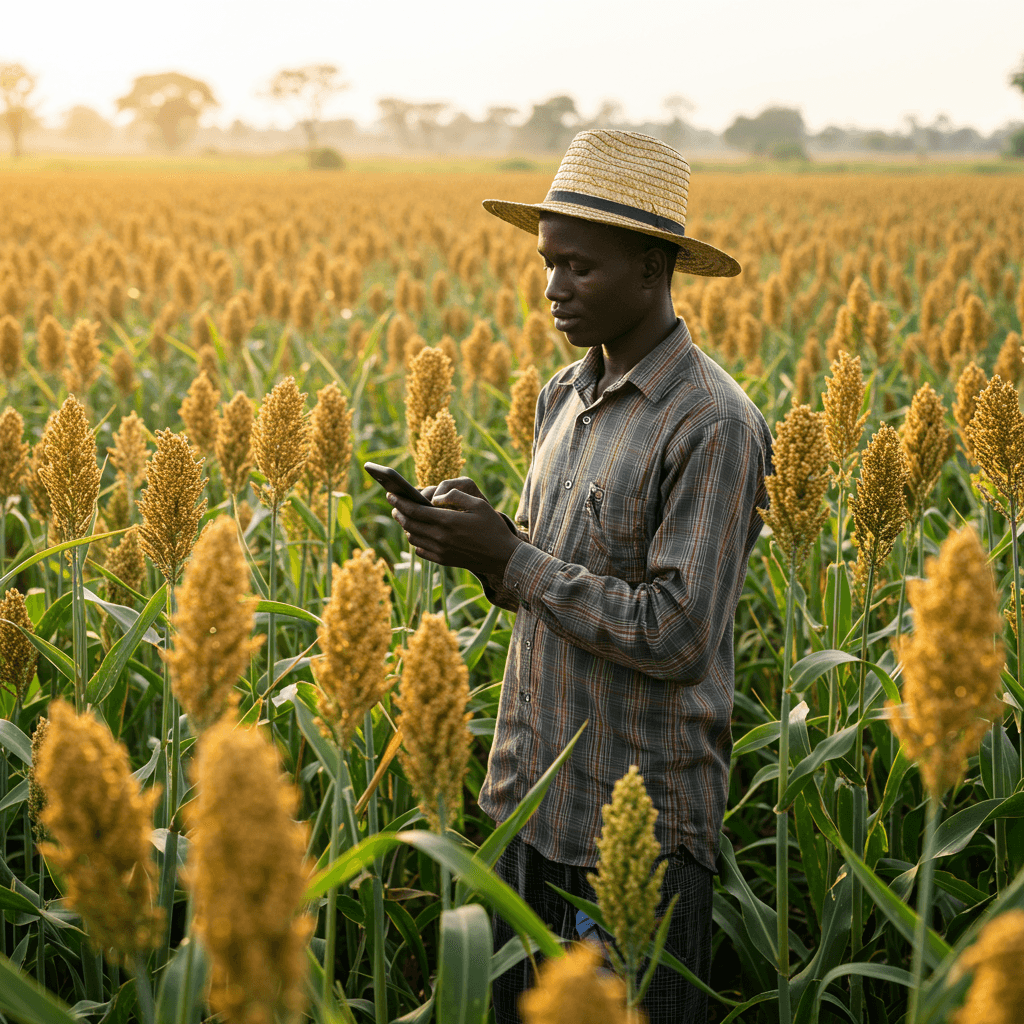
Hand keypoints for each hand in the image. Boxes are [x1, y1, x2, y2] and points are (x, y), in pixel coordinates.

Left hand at [390, 480, 521, 576]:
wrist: (503, 557)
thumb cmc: (493, 527)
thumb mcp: (479, 504)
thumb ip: (455, 496)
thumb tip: (435, 498)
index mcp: (448, 521)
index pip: (415, 510)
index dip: (400, 502)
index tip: (390, 494)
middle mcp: (441, 537)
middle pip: (409, 524)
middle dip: (398, 512)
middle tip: (394, 504)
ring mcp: (441, 551)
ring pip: (413, 537)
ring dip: (405, 526)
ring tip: (404, 517)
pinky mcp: (443, 560)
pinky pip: (421, 550)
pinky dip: (415, 541)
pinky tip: (417, 533)